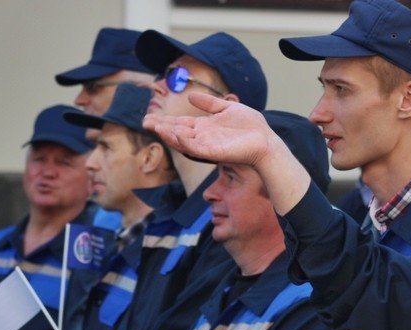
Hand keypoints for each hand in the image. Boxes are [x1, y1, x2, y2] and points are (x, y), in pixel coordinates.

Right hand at [143, 93, 271, 166]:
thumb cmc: (250, 127)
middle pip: (177, 132)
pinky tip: (177, 134)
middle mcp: (202, 137)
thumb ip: (209, 103)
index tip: (149, 117)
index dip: (164, 121)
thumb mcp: (227, 108)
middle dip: (161, 128)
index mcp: (204, 127)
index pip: (179, 123)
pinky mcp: (215, 153)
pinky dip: (186, 142)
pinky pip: (196, 148)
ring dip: (170, 134)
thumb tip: (189, 96)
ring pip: (183, 141)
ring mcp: (207, 146)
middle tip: (145, 122)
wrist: (265, 140)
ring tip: (157, 126)